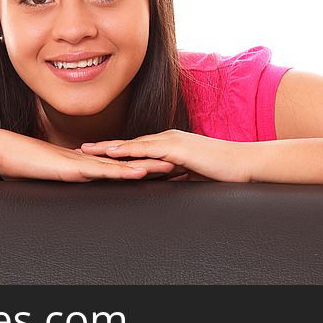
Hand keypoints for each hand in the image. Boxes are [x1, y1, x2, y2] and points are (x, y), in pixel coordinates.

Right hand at [0, 126, 179, 181]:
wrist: (6, 152)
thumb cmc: (27, 164)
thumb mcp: (55, 175)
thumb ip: (71, 177)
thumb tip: (83, 182)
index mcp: (89, 163)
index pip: (122, 164)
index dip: (145, 164)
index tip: (168, 166)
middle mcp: (91, 160)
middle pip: (129, 161)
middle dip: (155, 163)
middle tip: (181, 164)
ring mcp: (83, 162)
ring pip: (121, 165)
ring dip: (146, 166)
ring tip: (170, 167)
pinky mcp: (74, 168)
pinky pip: (103, 171)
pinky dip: (122, 172)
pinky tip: (138, 172)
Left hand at [79, 129, 252, 181]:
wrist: (243, 164)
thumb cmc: (221, 171)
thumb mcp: (191, 173)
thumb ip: (175, 175)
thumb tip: (163, 184)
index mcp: (168, 145)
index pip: (135, 148)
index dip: (114, 151)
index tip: (93, 154)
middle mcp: (166, 139)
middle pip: (128, 144)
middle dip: (102, 147)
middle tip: (79, 149)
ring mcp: (171, 141)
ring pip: (132, 145)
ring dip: (107, 148)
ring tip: (86, 151)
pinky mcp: (177, 148)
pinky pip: (147, 150)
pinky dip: (127, 151)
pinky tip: (112, 154)